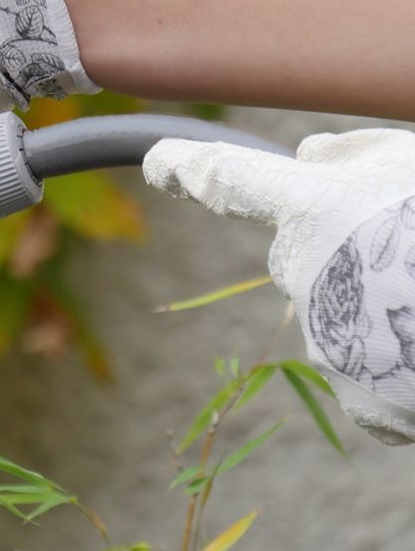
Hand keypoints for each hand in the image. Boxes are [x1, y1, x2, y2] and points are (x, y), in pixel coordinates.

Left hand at [144, 129, 414, 444]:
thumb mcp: (407, 163)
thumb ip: (350, 156)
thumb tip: (308, 156)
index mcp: (311, 207)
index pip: (228, 178)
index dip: (187, 167)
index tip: (159, 161)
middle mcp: (300, 270)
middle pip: (300, 252)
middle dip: (341, 248)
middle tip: (407, 248)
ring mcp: (324, 336)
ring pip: (338, 309)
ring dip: (376, 304)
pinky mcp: (358, 394)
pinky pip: (364, 370)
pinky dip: (395, 362)